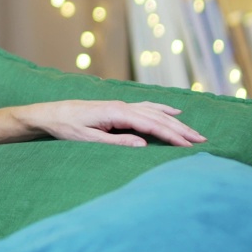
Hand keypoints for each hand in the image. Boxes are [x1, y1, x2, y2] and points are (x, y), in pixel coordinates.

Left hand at [20, 100, 204, 147]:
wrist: (49, 114)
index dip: (172, 135)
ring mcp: (121, 105)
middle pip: (158, 117)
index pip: (151, 125)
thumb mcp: (88, 139)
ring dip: (176, 121)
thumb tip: (143, 145)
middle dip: (181, 129)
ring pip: (155, 112)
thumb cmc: (66, 128)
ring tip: (194, 131)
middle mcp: (122, 105)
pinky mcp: (118, 108)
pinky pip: (147, 108)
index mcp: (116, 113)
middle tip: (202, 140)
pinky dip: (162, 110)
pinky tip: (174, 111)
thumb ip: (116, 142)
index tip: (188, 146)